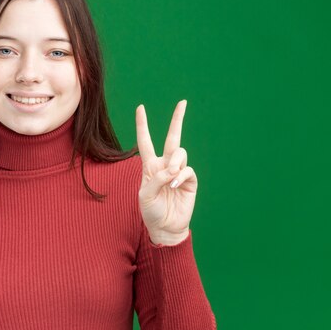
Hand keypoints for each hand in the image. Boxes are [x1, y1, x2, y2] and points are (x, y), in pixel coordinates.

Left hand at [135, 100, 197, 243]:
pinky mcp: (190, 181)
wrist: (165, 227)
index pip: (145, 142)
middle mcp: (165, 165)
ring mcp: (179, 172)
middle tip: (183, 102)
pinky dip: (180, 175)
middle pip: (173, 138)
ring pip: (180, 153)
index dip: (142, 125)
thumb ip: (156, 179)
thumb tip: (172, 169)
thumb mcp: (145, 195)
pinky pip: (187, 170)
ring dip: (174, 162)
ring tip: (170, 177)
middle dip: (178, 120)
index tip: (140, 108)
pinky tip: (175, 184)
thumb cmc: (151, 211)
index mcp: (150, 166)